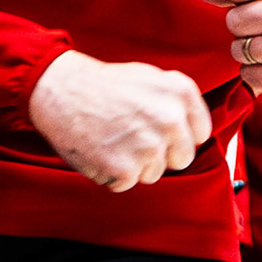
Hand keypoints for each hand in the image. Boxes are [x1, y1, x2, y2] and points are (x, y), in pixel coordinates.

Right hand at [28, 51, 208, 190]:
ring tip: (111, 139)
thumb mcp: (150, 78)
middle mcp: (170, 120)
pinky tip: (99, 150)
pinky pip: (126, 184)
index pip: (200, 133)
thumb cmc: (102, 85)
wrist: (60, 90)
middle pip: (181, 159)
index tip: (158, 130)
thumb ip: (176, 103)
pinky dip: (110, 173)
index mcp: (181, 93)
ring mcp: (148, 146)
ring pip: (153, 174)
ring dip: (133, 165)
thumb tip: (192, 130)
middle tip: (131, 137)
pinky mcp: (125, 169)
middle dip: (160, 154)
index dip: (177, 135)